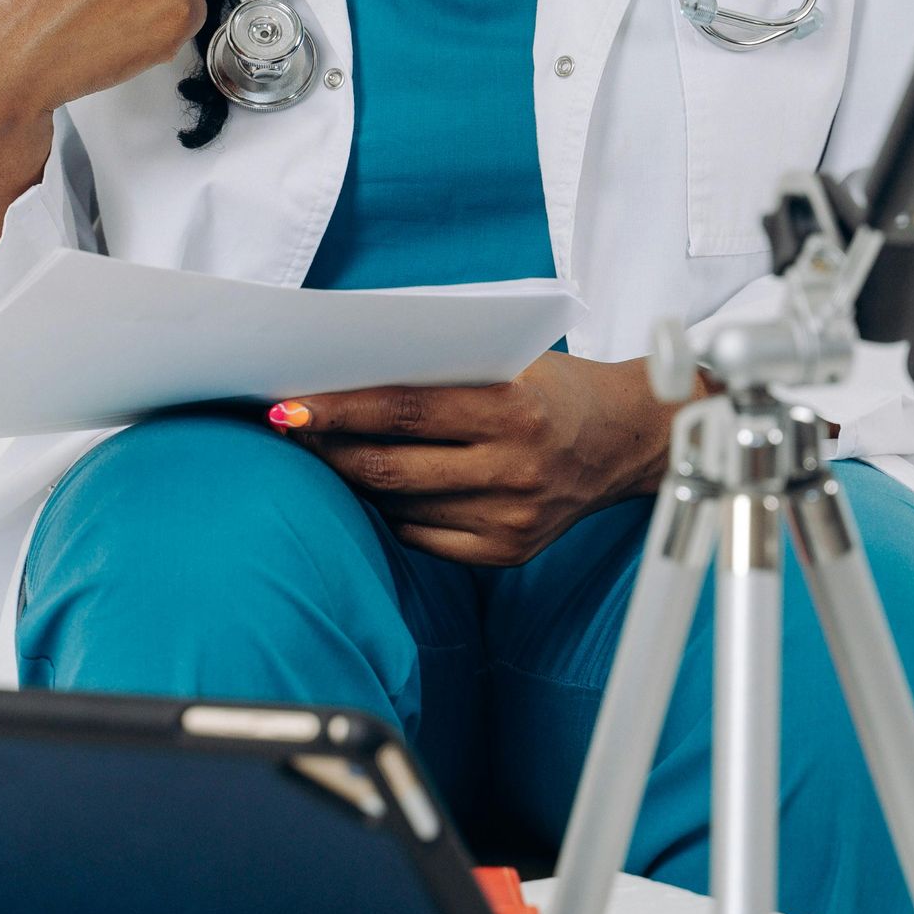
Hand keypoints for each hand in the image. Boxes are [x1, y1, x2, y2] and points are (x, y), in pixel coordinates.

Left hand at [275, 351, 686, 566]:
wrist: (626, 439)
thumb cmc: (555, 388)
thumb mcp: (508, 361)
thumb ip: (440, 371)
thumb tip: (348, 379)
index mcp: (512, 409)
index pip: (403, 411)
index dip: (339, 410)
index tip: (289, 406)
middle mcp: (513, 468)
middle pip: (390, 467)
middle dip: (328, 449)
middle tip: (288, 430)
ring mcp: (511, 518)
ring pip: (400, 505)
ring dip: (353, 481)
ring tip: (324, 455)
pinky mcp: (508, 552)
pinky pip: (424, 536)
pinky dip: (392, 511)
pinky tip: (376, 488)